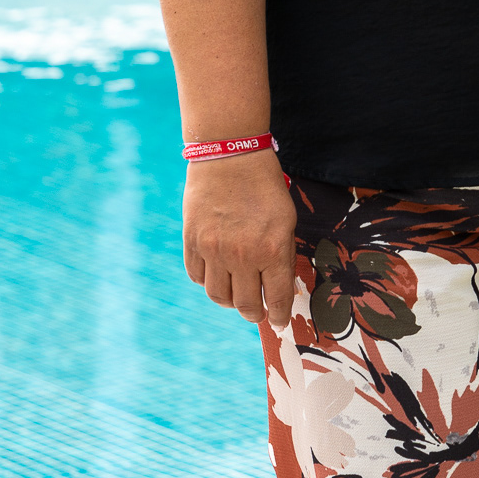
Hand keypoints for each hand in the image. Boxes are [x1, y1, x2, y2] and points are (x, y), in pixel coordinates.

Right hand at [183, 150, 297, 328]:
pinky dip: (208, 281)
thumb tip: (280, 287)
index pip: (277, 298)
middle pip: (246, 305)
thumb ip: (282, 255)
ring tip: (237, 295)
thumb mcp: (286, 219)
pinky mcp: (193, 242)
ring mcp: (214, 250)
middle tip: (258, 311)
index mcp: (272, 249)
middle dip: (255, 313)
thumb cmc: (264, 185)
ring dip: (230, 302)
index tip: (278, 322)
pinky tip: (217, 274)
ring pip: (219, 297)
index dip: (279, 316)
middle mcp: (242, 255)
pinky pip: (198, 277)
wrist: (230, 155)